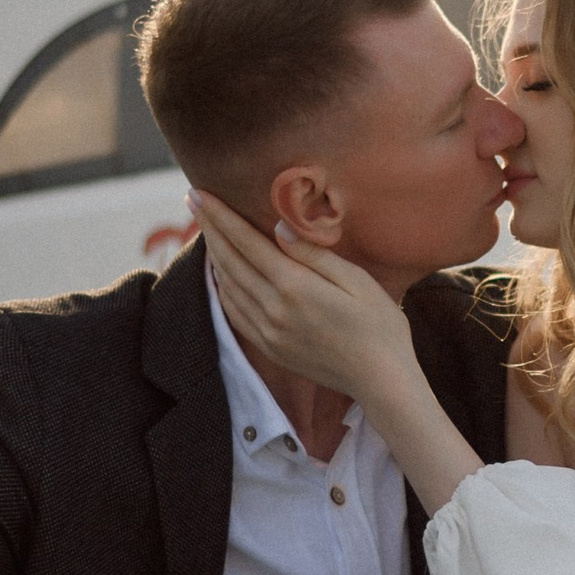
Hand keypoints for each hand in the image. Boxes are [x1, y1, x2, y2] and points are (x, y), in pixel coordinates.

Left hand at [195, 190, 415, 403]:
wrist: (381, 380)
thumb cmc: (379, 324)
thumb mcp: (356, 280)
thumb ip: (315, 254)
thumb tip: (278, 228)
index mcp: (295, 287)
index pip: (246, 243)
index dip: (220, 217)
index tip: (198, 194)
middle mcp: (274, 310)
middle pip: (230, 262)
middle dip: (210, 229)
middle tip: (193, 202)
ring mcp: (268, 332)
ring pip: (228, 287)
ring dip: (214, 256)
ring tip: (207, 231)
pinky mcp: (270, 348)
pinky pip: (234, 313)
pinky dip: (222, 288)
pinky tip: (222, 274)